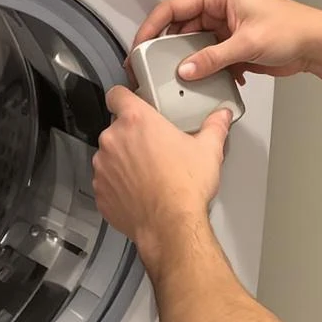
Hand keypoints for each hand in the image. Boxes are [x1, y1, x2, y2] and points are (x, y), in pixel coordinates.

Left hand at [92, 85, 231, 258]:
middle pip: (116, 128)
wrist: (170, 226)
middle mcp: (113, 140)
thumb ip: (214, 127)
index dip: (124, 98)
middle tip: (153, 149)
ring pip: (109, 156)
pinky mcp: (100, 191)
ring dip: (123, 161)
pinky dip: (118, 185)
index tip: (131, 104)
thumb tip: (221, 117)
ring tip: (148, 174)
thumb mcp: (208, 150)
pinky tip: (139, 191)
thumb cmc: (184, 188)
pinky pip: (106, 182)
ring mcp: (103, 166)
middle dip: (131, 137)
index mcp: (136, 121)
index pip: (116, 95)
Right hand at [135, 0, 321, 81]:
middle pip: (179, 29)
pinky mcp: (231, 45)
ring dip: (190, 64)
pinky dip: (207, 70)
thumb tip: (186, 69)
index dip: (152, 27)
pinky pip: (207, 58)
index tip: (140, 46)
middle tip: (154, 68)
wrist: (316, 45)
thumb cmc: (292, 28)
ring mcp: (224, 27)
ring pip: (193, 47)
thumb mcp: (247, 43)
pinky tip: (213, 80)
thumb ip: (212, 58)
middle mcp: (218, 8)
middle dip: (169, 51)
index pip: (173, 7)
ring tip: (184, 79)